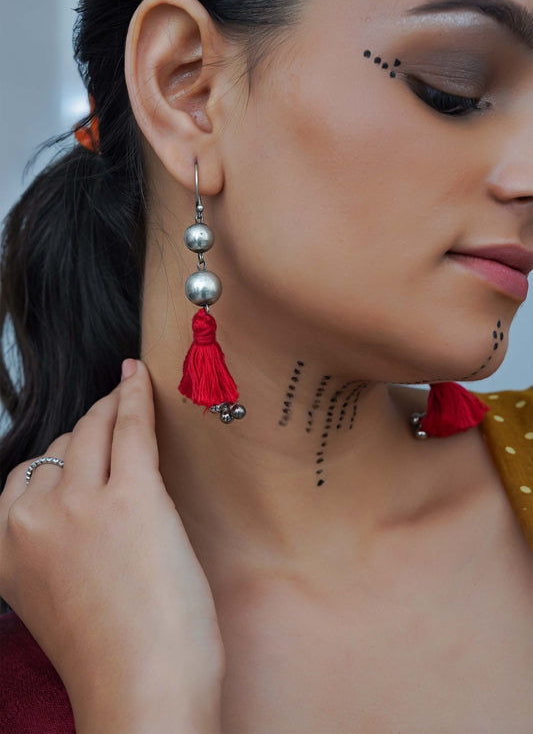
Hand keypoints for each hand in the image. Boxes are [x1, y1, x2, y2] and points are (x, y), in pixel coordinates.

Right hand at [0, 359, 224, 733]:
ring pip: (93, 431)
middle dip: (89, 432)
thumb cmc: (112, 657)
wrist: (142, 695)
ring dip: (111, 407)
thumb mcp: (53, 599)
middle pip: (60, 450)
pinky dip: (135, 396)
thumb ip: (52, 548)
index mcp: (5, 548)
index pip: (26, 477)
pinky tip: (139, 377)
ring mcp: (79, 504)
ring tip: (128, 395)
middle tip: (114, 415)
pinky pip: (131, 428)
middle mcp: (31, 519)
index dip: (61, 457)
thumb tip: (80, 506)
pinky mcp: (131, 497)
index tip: (82, 439)